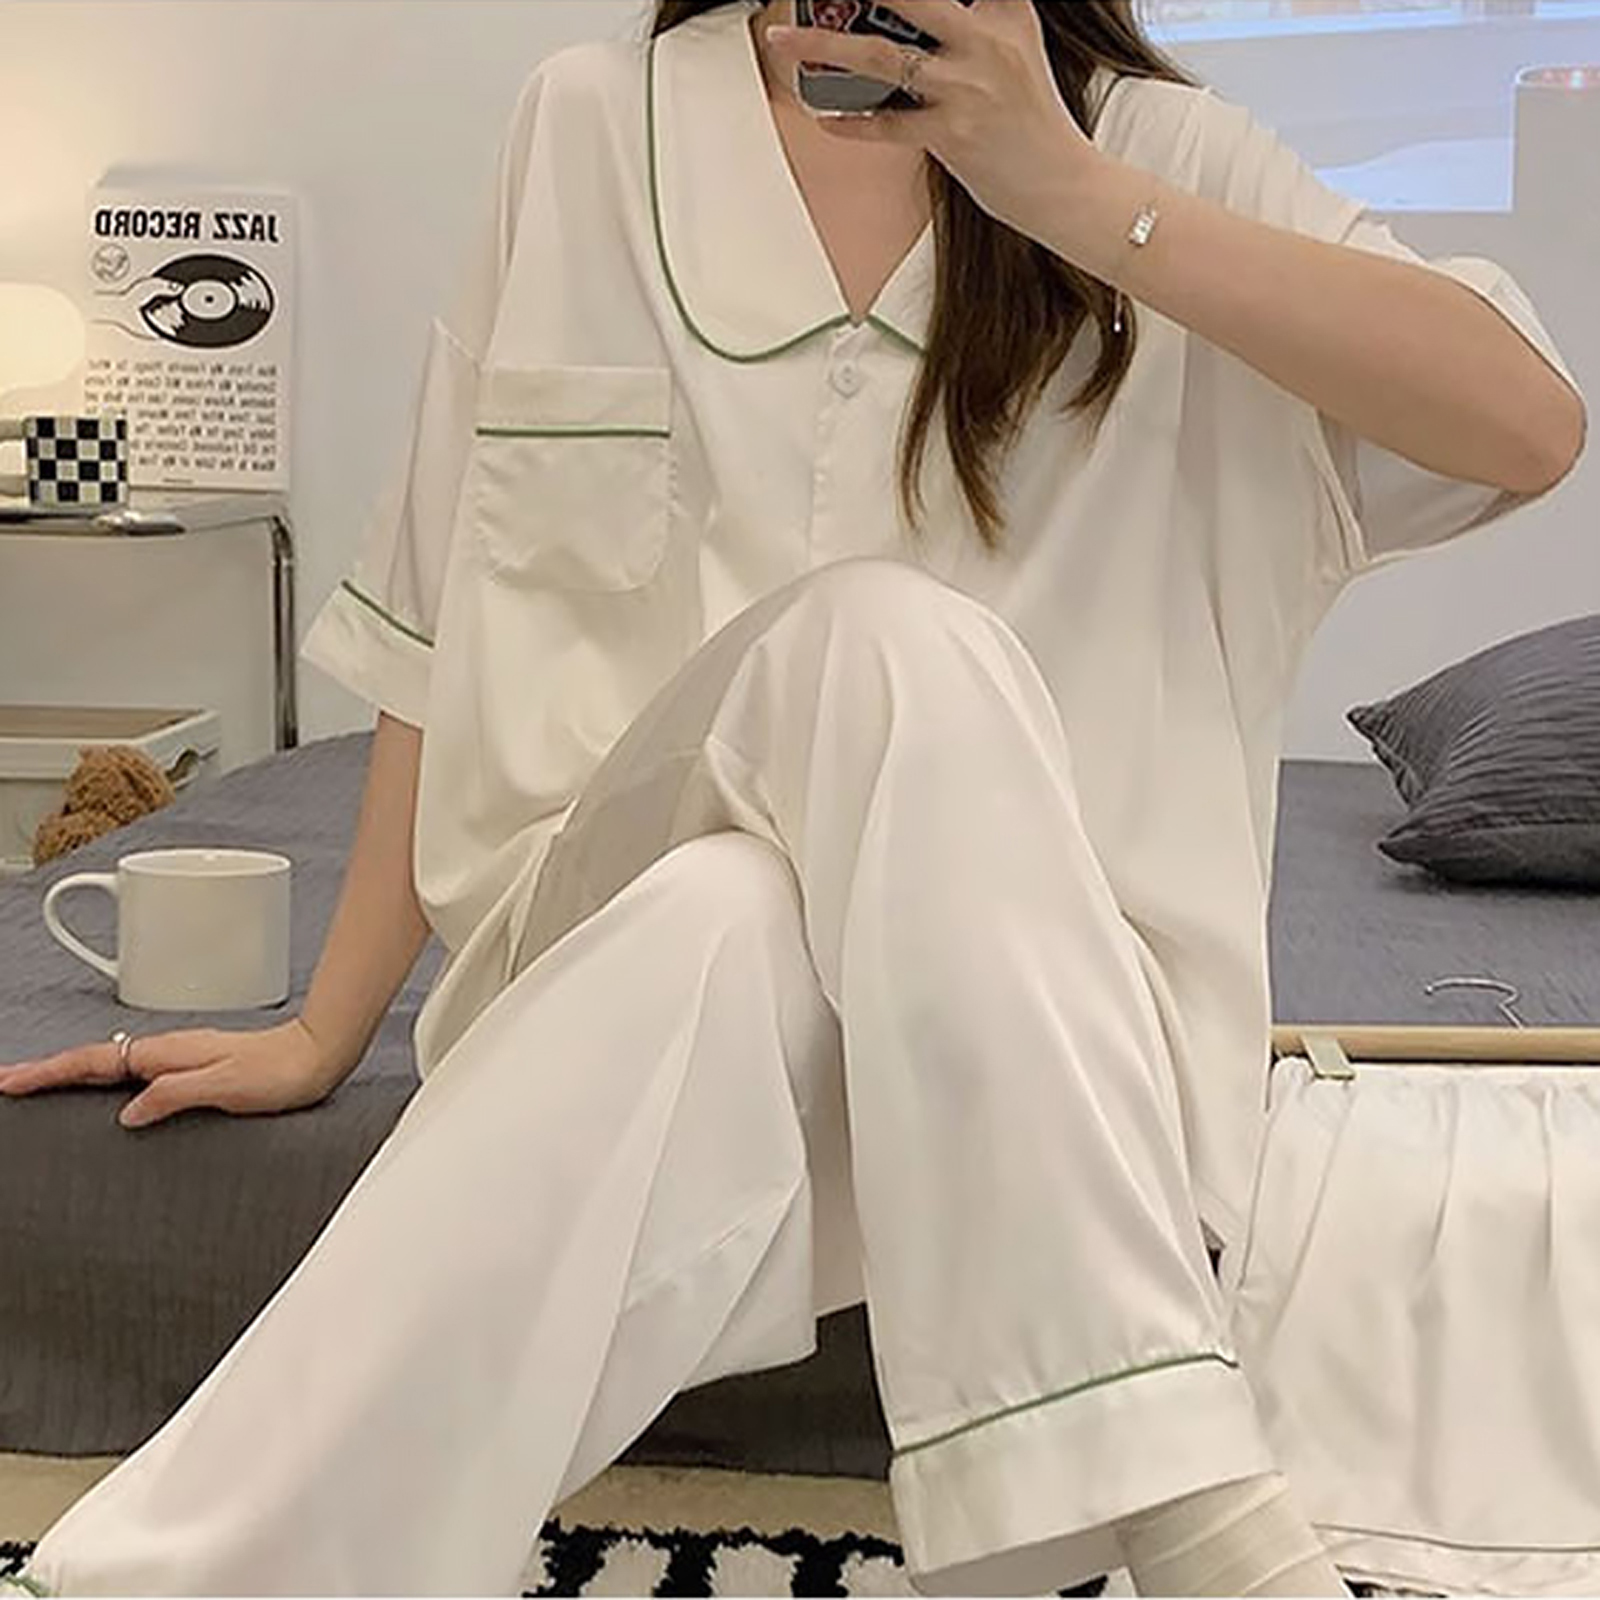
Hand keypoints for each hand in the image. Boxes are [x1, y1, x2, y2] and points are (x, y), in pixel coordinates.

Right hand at [0, 1018, 343, 1128]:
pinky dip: (105, 1078)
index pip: (95, 1062)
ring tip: (38, 1085)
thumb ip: (175, 1094)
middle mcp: (170, 1053)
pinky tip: (103, 1091)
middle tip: (8, 1083)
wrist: (318, 1057)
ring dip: (72, 1073)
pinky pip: (135, 1074)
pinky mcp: (194, 1070)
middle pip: (94, 1061)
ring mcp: (180, 1059)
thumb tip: (129, 1112)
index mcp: (169, 1054)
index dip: (50, 1072)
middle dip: (47, 1070)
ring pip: (112, 1065)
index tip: (12, 1082)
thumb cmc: (281, 1073)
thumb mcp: (226, 1086)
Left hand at [764, 0, 1106, 243]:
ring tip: (784, 40)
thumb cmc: (1031, 120)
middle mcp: (985, 41)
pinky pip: (885, 124)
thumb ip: (978, 18)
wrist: (1062, 184)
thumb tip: (911, 14)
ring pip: (881, 55)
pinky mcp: (952, 135)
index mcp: (1005, 11)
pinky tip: (822, 115)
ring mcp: (966, 88)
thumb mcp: (1018, 47)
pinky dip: (849, 121)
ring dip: (824, 45)